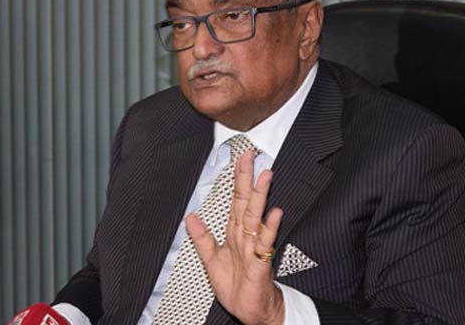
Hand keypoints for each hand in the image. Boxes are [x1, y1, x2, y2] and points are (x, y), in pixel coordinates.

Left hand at [186, 150, 284, 324]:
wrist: (251, 311)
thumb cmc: (236, 287)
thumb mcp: (211, 260)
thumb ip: (202, 238)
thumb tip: (190, 217)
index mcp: (235, 233)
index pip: (236, 200)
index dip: (237, 179)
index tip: (240, 159)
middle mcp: (246, 237)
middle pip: (247, 202)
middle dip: (248, 178)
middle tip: (251, 156)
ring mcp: (254, 248)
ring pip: (256, 217)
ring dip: (261, 196)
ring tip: (265, 176)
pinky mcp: (260, 263)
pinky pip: (264, 243)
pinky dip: (269, 228)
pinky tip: (274, 214)